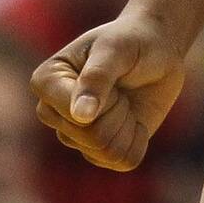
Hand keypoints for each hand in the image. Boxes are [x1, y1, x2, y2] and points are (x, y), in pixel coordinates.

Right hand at [30, 8, 185, 172]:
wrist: (157, 50)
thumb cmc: (131, 41)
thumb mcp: (116, 49)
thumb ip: (97, 78)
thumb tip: (80, 116)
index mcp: (46, 82)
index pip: (74, 115)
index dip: (106, 99)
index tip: (113, 72)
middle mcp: (54, 112)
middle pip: (92, 137)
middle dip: (119, 111)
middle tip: (121, 87)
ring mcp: (75, 134)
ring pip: (107, 152)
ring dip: (128, 125)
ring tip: (125, 100)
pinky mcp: (99, 150)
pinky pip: (123, 161)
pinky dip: (138, 139)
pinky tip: (134, 118)